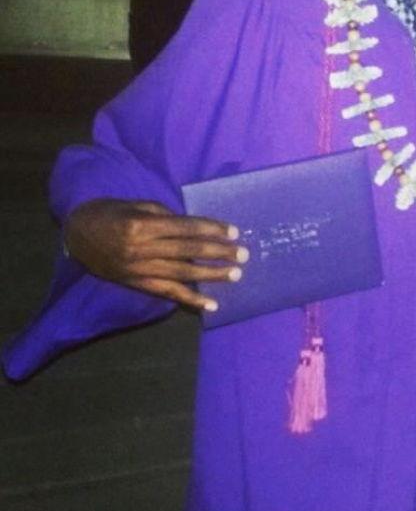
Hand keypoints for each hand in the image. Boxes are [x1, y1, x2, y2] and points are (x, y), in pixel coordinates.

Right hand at [64, 198, 246, 311]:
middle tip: (244, 254)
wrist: (77, 234)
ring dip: (212, 275)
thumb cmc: (110, 212)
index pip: (186, 228)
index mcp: (144, 225)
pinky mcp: (138, 284)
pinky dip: (191, 300)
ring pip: (183, 274)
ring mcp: (140, 269)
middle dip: (219, 252)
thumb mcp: (137, 205)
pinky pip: (168, 293)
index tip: (234, 232)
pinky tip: (212, 305)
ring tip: (235, 274)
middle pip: (189, 251)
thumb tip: (194, 227)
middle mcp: (143, 249)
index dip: (212, 230)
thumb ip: (166, 216)